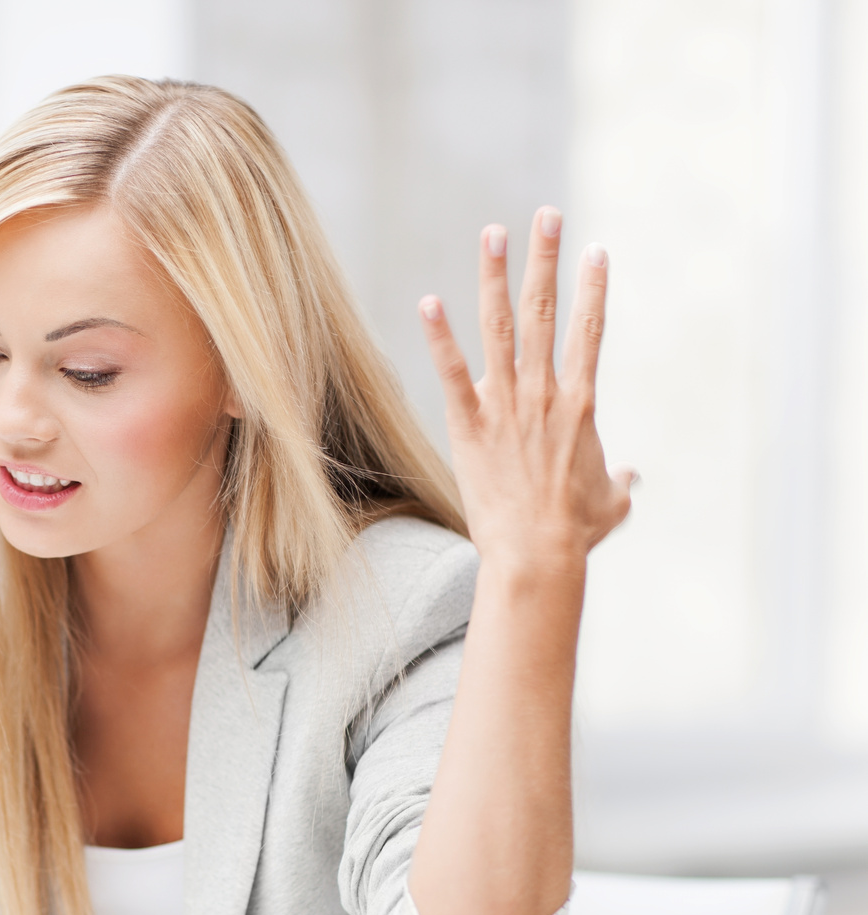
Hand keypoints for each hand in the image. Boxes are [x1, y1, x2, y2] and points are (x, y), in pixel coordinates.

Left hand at [418, 207, 631, 576]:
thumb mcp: (610, 504)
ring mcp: (506, 404)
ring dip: (496, 276)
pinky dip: (439, 336)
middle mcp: (545, 392)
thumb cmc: (575, 534)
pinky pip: (451, 372)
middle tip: (546, 215)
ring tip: (492, 232)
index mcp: (581, 403)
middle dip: (546, 259)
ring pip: (501, 327)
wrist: (537, 555)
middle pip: (546, 312)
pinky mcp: (469, 424)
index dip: (594, 288)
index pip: (590, 332)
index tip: (597, 250)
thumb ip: (620, 482)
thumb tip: (632, 476)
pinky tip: (428, 301)